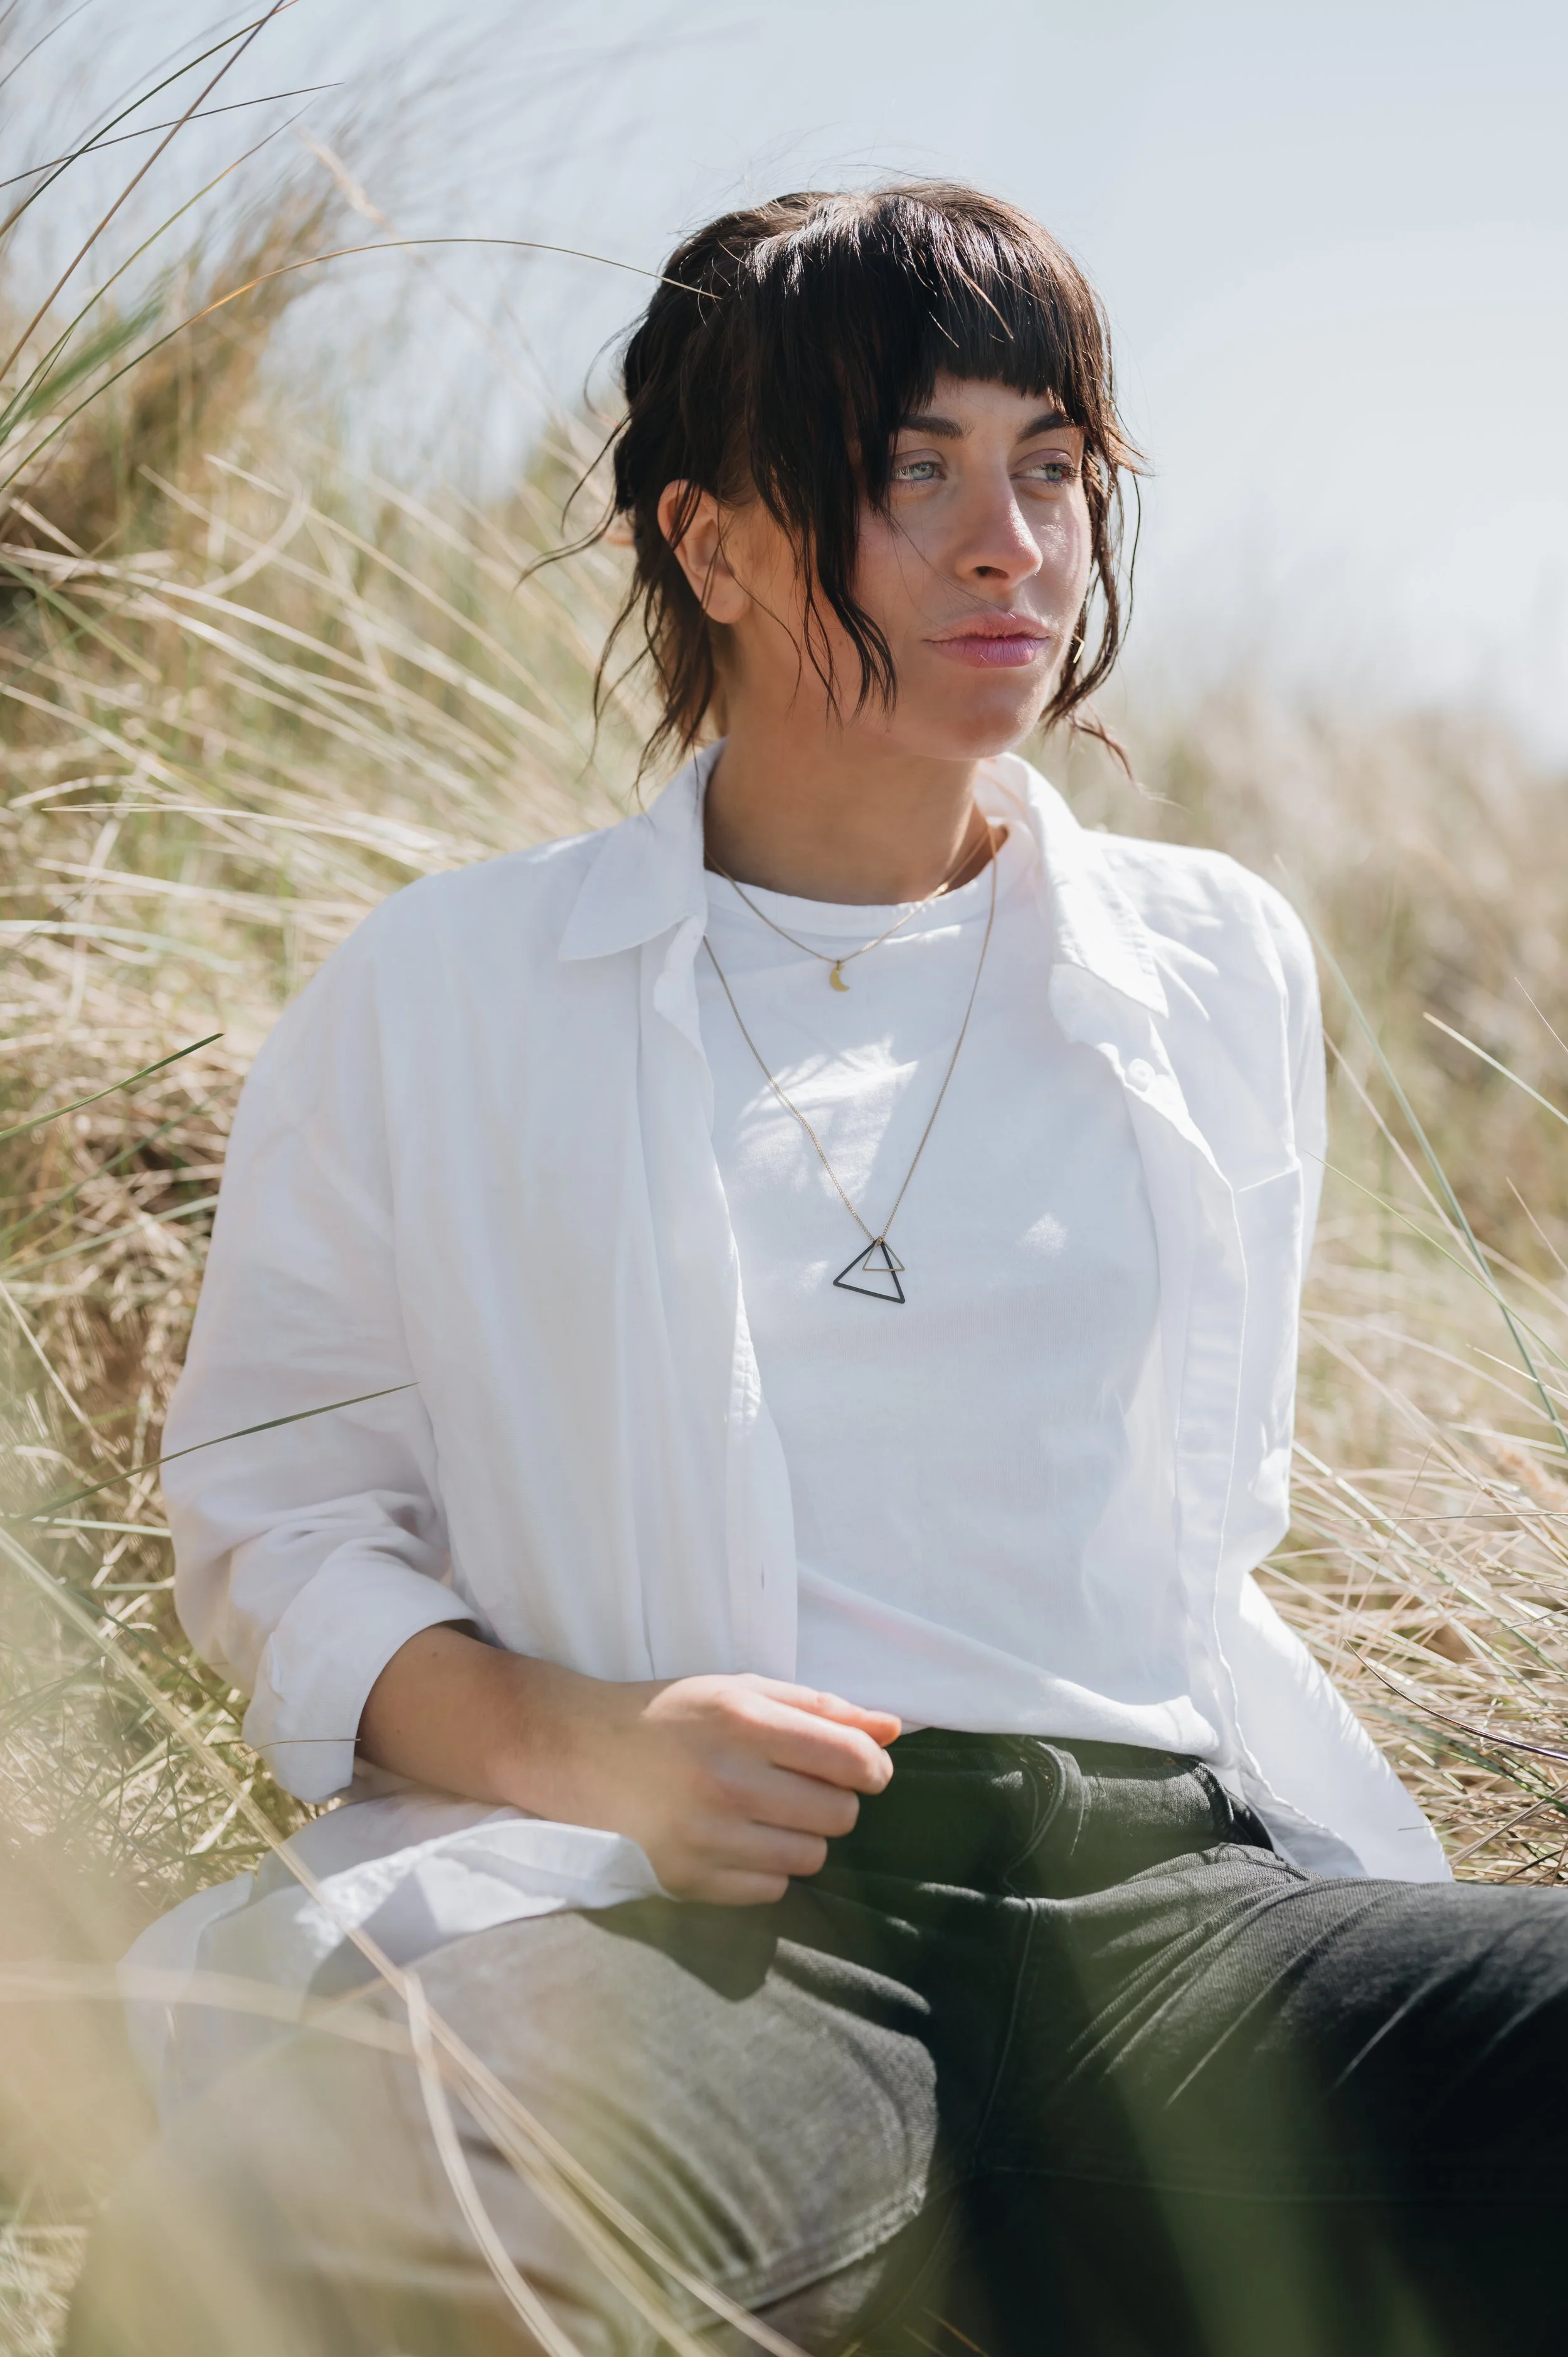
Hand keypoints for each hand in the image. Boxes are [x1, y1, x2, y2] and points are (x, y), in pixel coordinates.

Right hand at [358, 1632, 900, 1906]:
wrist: (580, 1755)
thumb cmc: (671, 1718)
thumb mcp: (741, 1692)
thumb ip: (821, 1709)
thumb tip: (894, 1727)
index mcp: (742, 1721)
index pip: (850, 1758)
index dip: (872, 1766)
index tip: (865, 1768)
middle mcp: (726, 1780)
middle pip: (839, 1814)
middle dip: (834, 1801)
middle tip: (800, 1786)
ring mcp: (705, 1837)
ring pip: (811, 1857)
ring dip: (802, 1837)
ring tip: (765, 1812)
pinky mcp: (687, 1881)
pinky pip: (771, 1889)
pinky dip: (766, 1868)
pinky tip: (736, 1840)